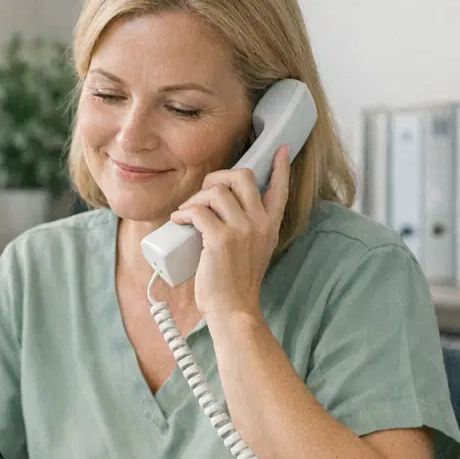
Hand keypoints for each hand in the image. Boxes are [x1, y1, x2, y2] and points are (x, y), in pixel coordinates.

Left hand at [168, 144, 290, 321]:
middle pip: (243, 176)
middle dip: (218, 177)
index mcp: (270, 225)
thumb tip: (220, 210)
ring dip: (195, 198)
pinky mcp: (221, 239)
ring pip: (216, 192)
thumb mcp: (253, 251)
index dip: (281, 167)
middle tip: (203, 193)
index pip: (280, 189)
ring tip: (186, 214)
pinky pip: (198, 211)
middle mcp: (260, 223)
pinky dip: (183, 213)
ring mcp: (242, 230)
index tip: (281, 150)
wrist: (233, 308)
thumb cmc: (235, 282)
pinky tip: (178, 221)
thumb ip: (248, 230)